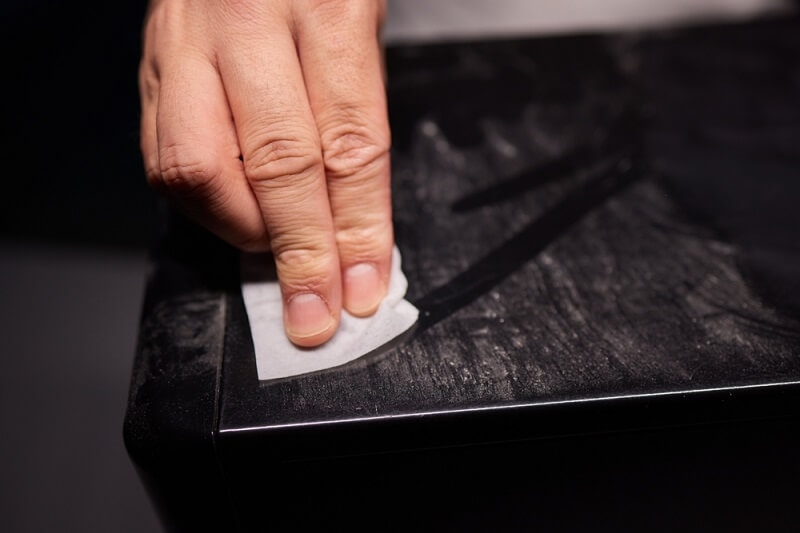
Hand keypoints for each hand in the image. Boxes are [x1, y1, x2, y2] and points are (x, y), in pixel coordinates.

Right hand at [139, 0, 392, 346]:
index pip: (349, 142)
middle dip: (302, 252)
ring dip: (243, 231)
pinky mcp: (150, 67)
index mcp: (326, 7)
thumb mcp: (360, 27)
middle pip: (277, 162)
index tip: (362, 285)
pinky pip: (163, 157)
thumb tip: (358, 228)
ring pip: (198, 168)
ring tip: (275, 250)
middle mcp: (248, 23)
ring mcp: (186, 44)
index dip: (358, 228)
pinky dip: (202, 205)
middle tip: (315, 309)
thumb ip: (356, 122)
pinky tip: (234, 213)